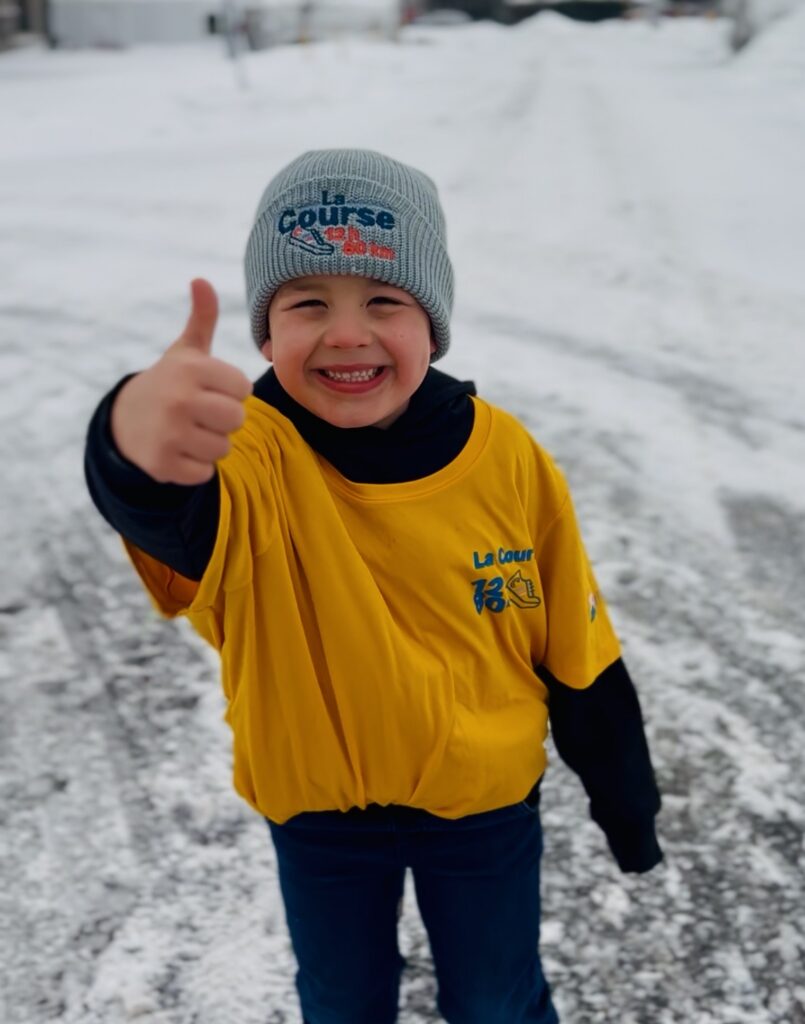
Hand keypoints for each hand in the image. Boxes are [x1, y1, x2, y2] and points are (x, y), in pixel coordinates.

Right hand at [110, 279, 252, 484]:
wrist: (125, 422)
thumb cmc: (171, 383)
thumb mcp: (185, 351)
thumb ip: (201, 319)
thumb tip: (201, 280)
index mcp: (191, 369)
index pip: (243, 389)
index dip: (230, 392)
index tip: (209, 389)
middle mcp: (179, 399)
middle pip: (237, 419)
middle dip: (224, 419)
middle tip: (201, 413)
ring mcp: (170, 433)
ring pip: (224, 448)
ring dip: (211, 444)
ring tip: (189, 430)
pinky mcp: (164, 464)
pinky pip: (205, 472)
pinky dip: (196, 466)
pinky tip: (178, 449)